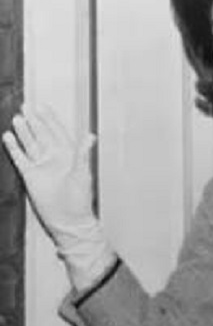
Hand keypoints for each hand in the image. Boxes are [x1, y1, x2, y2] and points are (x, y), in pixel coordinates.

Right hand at [3, 105, 96, 241]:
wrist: (68, 219)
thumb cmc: (80, 198)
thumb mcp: (83, 173)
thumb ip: (83, 154)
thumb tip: (91, 136)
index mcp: (68, 154)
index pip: (57, 131)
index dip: (50, 119)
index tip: (43, 106)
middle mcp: (54, 157)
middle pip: (41, 134)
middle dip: (34, 120)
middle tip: (26, 106)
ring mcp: (41, 165)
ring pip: (30, 143)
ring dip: (23, 131)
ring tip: (16, 118)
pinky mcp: (30, 175)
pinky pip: (20, 158)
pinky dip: (14, 147)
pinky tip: (8, 137)